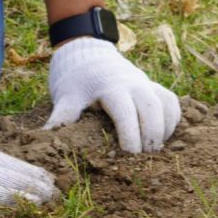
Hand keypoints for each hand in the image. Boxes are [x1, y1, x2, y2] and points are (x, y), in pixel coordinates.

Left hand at [44, 38, 180, 152]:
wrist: (89, 56)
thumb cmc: (77, 81)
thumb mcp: (67, 97)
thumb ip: (62, 117)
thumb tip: (45, 140)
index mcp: (111, 87)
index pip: (125, 112)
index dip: (130, 136)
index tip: (128, 157)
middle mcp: (133, 83)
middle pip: (152, 109)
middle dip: (151, 136)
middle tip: (144, 160)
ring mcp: (146, 83)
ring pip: (166, 105)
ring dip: (164, 130)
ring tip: (154, 152)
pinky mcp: (154, 86)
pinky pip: (171, 103)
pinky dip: (171, 120)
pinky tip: (162, 137)